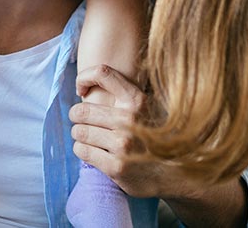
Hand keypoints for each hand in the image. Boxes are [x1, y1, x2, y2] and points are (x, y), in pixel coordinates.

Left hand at [69, 64, 182, 198]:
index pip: (102, 72)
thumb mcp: (145, 108)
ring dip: (79, 134)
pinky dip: (81, 149)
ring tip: (88, 137)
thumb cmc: (150, 136)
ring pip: (79, 132)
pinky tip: (91, 150)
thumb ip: (124, 92)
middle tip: (80, 121)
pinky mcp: (116, 166)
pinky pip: (82, 150)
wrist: (171, 174)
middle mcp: (130, 120)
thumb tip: (91, 79)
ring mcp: (123, 145)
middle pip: (82, 110)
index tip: (81, 90)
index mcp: (138, 101)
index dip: (83, 78)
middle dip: (76, 116)